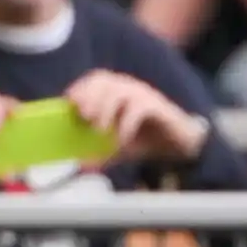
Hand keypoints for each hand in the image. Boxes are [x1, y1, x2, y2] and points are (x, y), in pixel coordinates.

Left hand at [65, 69, 206, 162]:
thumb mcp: (116, 147)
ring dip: (105, 109)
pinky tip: (122, 139)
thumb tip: (81, 166)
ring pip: (120, 91)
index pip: (96, 79)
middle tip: (83, 116)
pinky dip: (127, 124)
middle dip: (90, 95)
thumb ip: (100, 153)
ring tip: (99, 129)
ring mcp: (143, 95)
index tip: (69, 101)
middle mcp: (128, 88)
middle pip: (104, 80)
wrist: (177, 143)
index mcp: (115, 91)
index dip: (81, 87)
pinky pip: (139, 108)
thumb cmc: (142, 139)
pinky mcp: (158, 105)